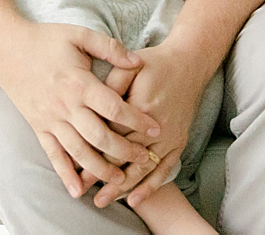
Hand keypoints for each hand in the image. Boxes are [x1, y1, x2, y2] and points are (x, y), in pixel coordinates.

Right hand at [0, 21, 161, 199]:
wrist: (7, 48)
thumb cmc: (47, 39)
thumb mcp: (80, 35)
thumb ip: (110, 47)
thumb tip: (138, 60)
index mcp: (79, 83)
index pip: (114, 107)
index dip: (136, 120)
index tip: (156, 129)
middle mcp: (65, 106)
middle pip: (99, 135)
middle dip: (125, 150)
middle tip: (146, 159)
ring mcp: (50, 120)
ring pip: (78, 151)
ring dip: (100, 168)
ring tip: (120, 179)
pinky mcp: (38, 127)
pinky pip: (53, 155)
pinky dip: (65, 174)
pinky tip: (77, 190)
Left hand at [90, 39, 211, 209]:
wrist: (190, 63)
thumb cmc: (155, 64)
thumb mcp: (131, 65)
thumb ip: (111, 84)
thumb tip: (93, 103)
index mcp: (140, 106)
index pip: (110, 135)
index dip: (91, 151)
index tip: (74, 166)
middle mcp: (156, 126)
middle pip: (123, 156)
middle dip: (101, 175)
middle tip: (82, 189)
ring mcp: (170, 136)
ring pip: (142, 169)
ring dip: (122, 187)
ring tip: (103, 200)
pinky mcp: (179, 142)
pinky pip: (165, 169)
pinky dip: (150, 187)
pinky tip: (134, 200)